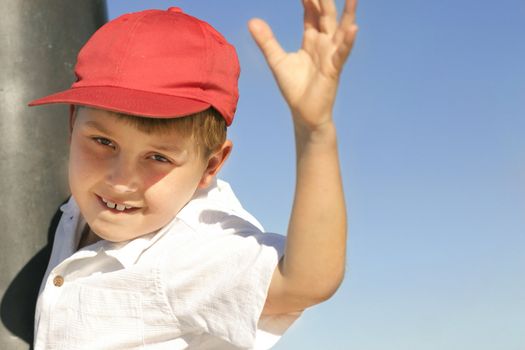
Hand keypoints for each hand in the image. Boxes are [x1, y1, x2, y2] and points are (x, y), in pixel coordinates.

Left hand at [248, 0, 357, 130]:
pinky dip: (348, 41)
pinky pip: (342, 53)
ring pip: (341, 29)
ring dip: (348, 12)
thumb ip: (267, 41)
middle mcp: (324, 43)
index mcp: (311, 39)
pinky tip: (354, 28)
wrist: (304, 113)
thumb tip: (252, 21)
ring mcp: (331, 54)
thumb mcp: (277, 60)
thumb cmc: (294, 87)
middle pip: (326, 14)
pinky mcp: (334, 69)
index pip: (311, 13)